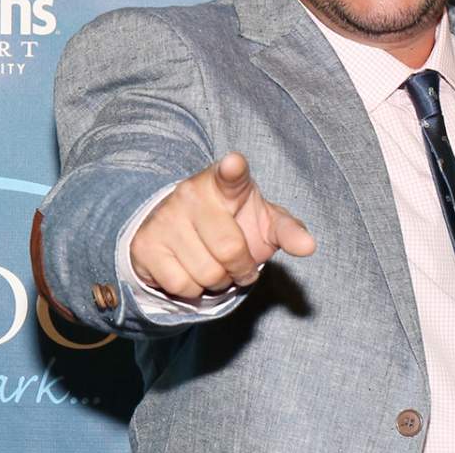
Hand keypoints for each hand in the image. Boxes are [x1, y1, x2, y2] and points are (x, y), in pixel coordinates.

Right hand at [129, 152, 315, 298]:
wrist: (182, 233)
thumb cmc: (233, 224)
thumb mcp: (264, 223)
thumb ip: (288, 231)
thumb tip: (309, 246)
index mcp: (225, 182)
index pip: (230, 174)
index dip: (232, 170)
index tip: (234, 164)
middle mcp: (191, 194)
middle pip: (229, 250)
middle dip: (241, 269)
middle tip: (238, 265)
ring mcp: (165, 217)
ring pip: (205, 273)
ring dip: (218, 282)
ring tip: (213, 265)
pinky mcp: (145, 244)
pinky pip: (180, 284)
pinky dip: (192, 291)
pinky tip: (190, 271)